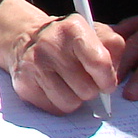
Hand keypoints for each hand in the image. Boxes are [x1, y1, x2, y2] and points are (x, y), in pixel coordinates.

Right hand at [0, 0, 124, 114]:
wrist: (27, 37)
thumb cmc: (69, 39)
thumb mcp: (95, 32)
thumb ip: (113, 48)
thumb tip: (113, 77)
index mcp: (73, 28)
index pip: (100, 63)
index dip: (108, 79)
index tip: (107, 82)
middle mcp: (50, 44)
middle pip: (87, 89)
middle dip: (91, 89)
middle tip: (84, 79)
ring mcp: (34, 65)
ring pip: (70, 103)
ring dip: (75, 98)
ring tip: (69, 83)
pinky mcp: (23, 84)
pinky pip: (54, 108)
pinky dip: (59, 102)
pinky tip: (54, 87)